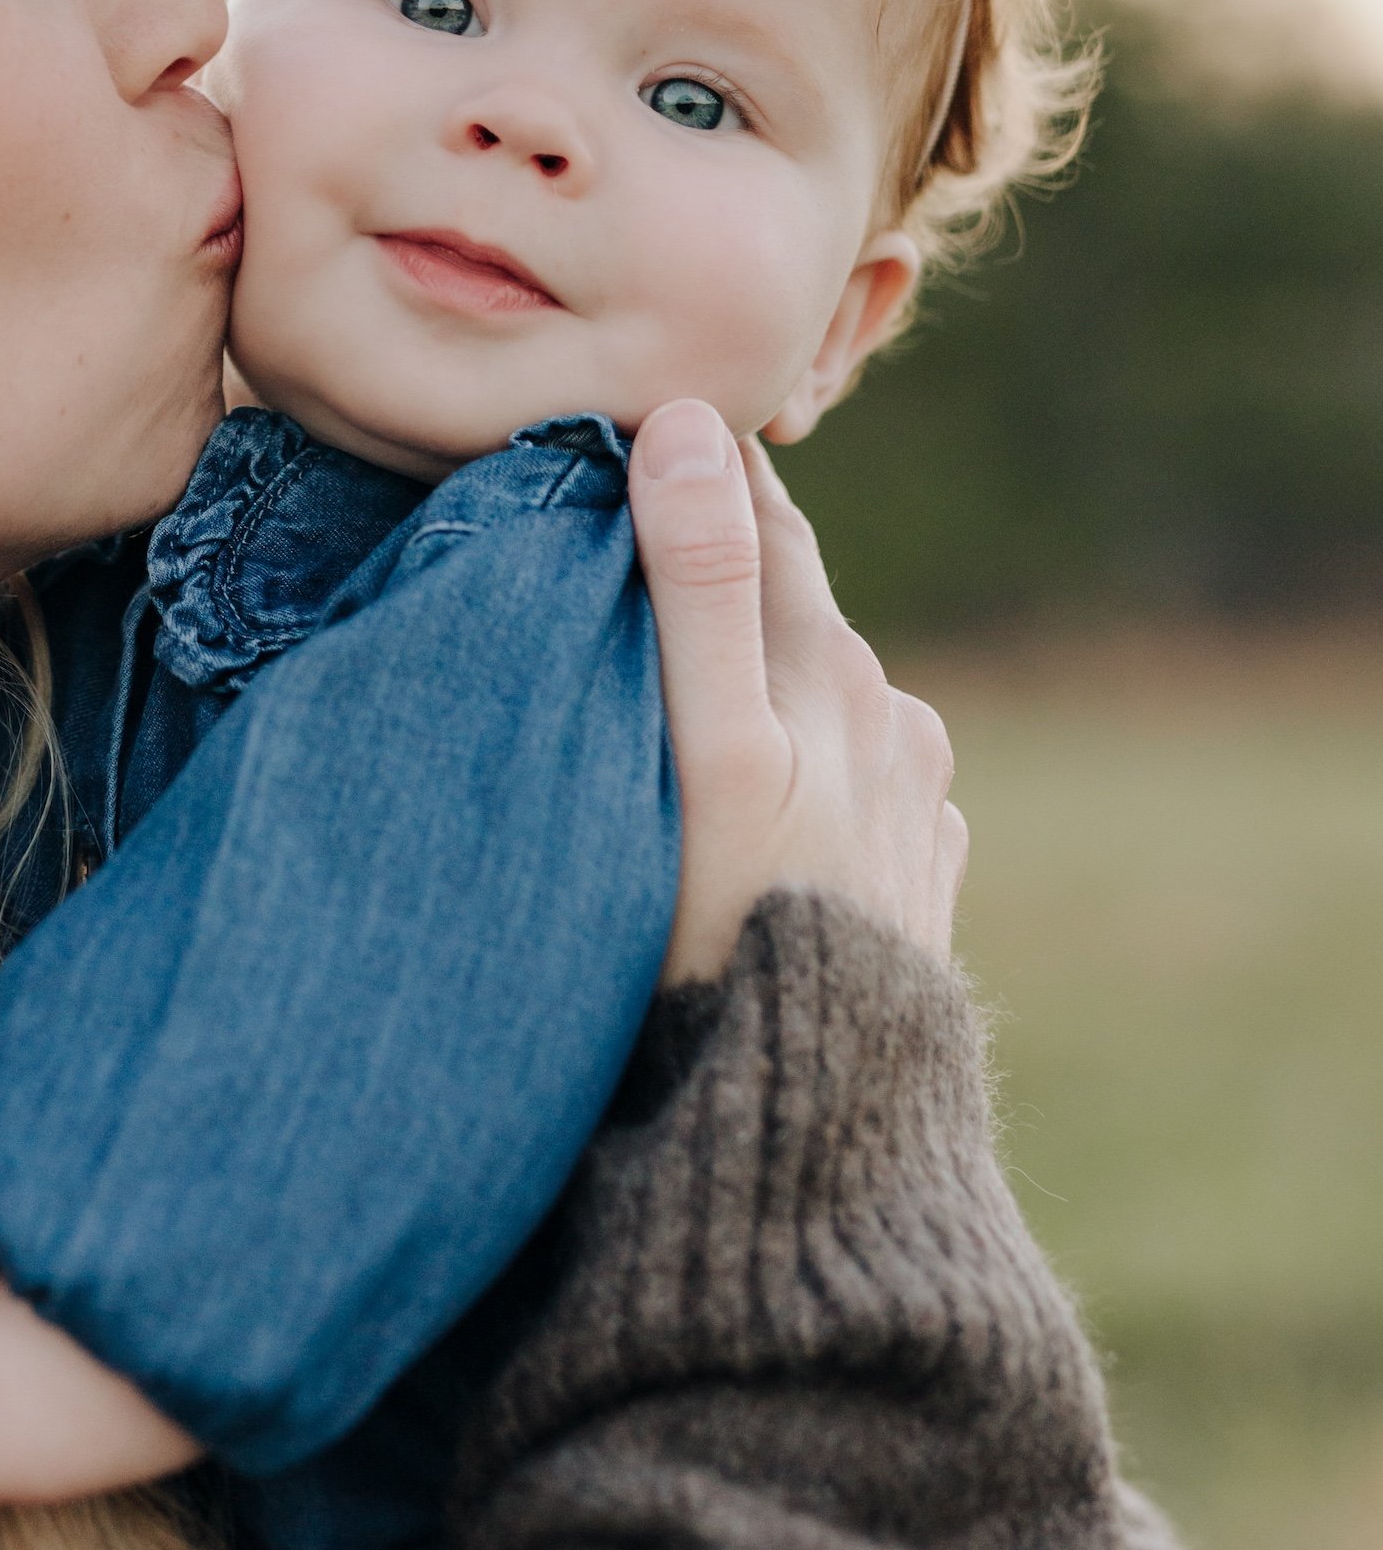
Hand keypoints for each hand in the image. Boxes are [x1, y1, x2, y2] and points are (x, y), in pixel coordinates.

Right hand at [626, 400, 965, 983]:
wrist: (821, 1131)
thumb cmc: (730, 934)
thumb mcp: (704, 747)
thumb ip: (696, 583)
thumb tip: (687, 423)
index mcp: (833, 671)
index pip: (760, 520)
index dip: (696, 467)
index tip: (632, 418)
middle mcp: (893, 724)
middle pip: (792, 612)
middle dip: (723, 572)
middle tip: (630, 538)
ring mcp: (915, 813)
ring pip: (823, 705)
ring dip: (765, 683)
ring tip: (685, 691)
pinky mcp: (919, 888)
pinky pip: (857, 796)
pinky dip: (803, 777)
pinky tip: (763, 810)